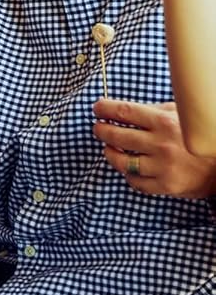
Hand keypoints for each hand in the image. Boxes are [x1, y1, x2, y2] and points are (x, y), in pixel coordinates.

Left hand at [93, 97, 215, 197]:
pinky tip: (128, 168)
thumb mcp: (180, 115)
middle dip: (101, 130)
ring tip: (110, 148)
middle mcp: (162, 144)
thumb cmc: (196, 136)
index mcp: (164, 122)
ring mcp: (163, 166)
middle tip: (98, 128)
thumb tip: (120, 109)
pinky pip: (135, 181)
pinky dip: (128, 175)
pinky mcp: (167, 185)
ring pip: (121, 161)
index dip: (104, 109)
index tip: (97, 109)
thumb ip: (153, 111)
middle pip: (116, 135)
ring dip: (110, 153)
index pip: (123, 112)